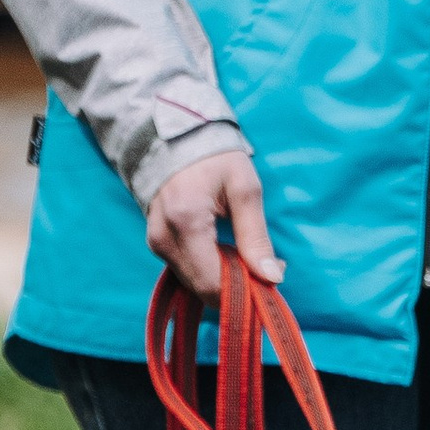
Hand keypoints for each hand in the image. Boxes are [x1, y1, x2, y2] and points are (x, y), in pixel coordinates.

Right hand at [144, 150, 282, 299]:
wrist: (177, 138)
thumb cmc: (216, 158)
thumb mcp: (245, 189)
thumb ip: (255, 236)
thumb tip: (272, 278)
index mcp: (185, 222)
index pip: (212, 283)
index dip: (245, 291)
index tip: (272, 276)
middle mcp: (164, 238)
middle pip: (202, 289)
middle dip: (238, 288)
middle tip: (266, 266)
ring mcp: (156, 243)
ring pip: (194, 284)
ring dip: (225, 280)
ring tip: (247, 255)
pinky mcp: (157, 244)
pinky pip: (186, 271)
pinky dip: (210, 271)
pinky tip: (227, 253)